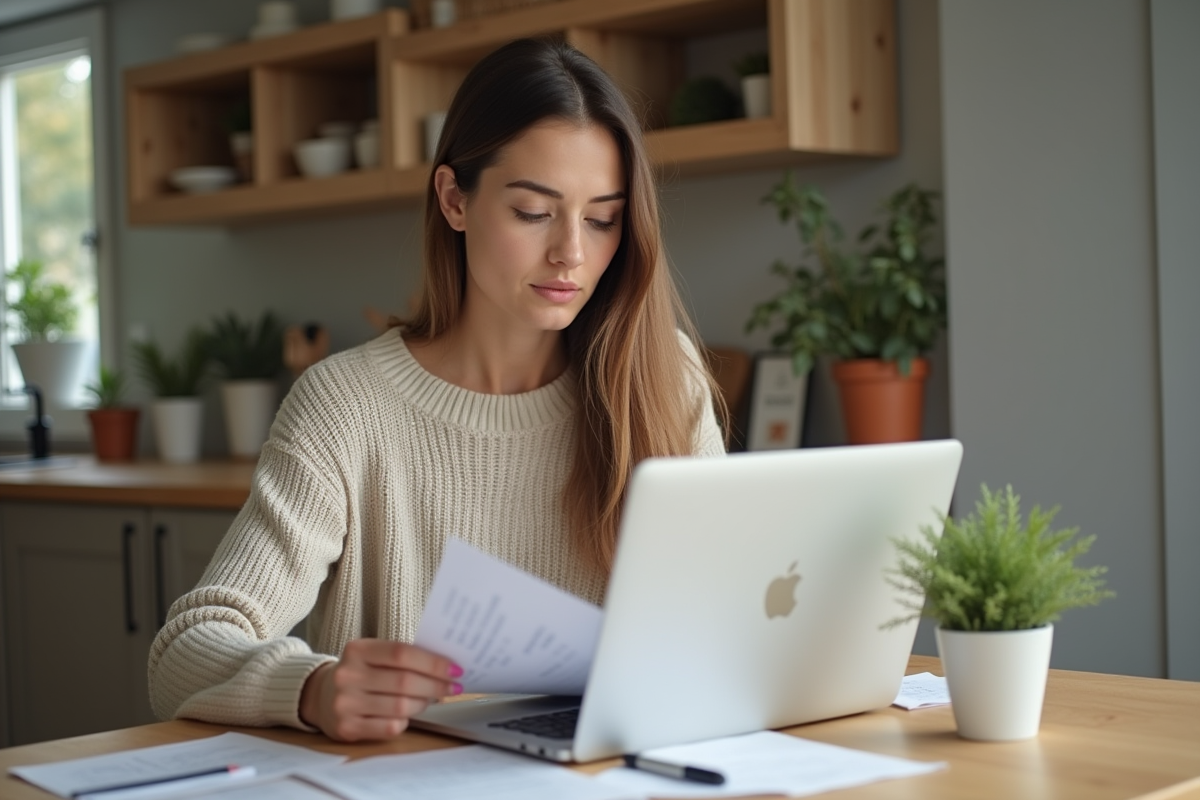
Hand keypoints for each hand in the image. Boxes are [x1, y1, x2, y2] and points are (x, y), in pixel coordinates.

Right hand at [299, 638, 462, 740]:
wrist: (319, 696)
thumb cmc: (360, 673)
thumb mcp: (373, 656)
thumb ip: (403, 658)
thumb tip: (446, 668)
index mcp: (357, 650)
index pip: (402, 654)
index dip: (433, 662)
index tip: (455, 669)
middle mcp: (347, 675)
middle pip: (404, 681)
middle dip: (436, 685)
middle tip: (453, 686)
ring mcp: (345, 703)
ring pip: (400, 706)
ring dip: (424, 703)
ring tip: (431, 698)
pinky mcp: (347, 728)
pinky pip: (389, 727)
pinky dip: (405, 720)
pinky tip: (407, 714)